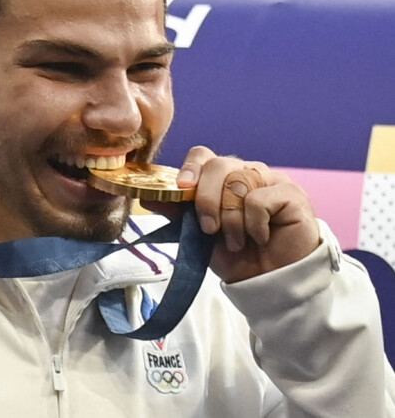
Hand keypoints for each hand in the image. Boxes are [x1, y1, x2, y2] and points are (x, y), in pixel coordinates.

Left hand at [144, 146, 319, 283]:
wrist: (269, 282)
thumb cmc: (237, 255)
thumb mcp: (199, 235)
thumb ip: (178, 213)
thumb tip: (146, 198)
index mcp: (223, 177)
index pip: (203, 155)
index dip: (191, 168)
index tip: (182, 189)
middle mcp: (246, 171)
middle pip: (218, 165)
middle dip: (207, 200)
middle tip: (209, 229)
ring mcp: (271, 179)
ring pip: (237, 183)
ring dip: (231, 220)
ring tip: (236, 241)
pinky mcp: (291, 193)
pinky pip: (259, 200)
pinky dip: (253, 225)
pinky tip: (261, 237)